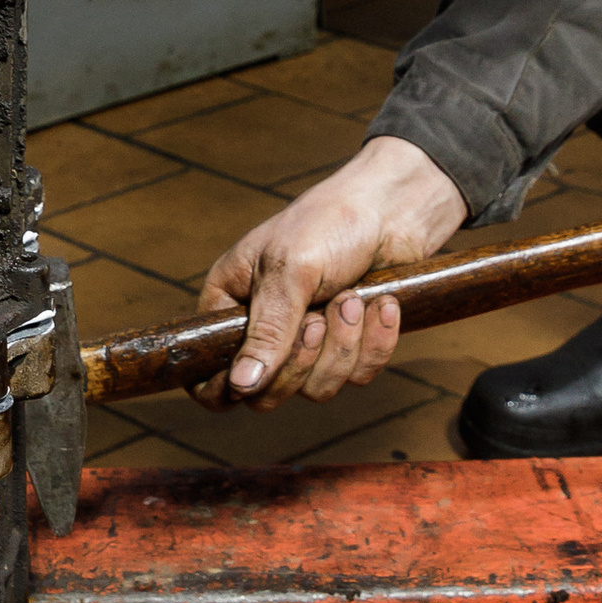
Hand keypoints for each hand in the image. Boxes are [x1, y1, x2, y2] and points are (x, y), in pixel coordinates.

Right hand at [194, 138, 467, 404]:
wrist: (393, 208)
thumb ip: (268, 330)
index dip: (226, 390)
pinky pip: (359, 375)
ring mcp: (308, 342)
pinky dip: (375, 342)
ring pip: (318, 388)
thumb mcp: (291, 270)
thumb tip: (241, 385)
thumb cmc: (329, 223)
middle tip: (319, 317)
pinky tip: (382, 304)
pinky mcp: (350, 344)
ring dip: (343, 345)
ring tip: (355, 298)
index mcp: (231, 305)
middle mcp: (264, 330)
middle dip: (302, 360)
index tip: (256, 380)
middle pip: (268, 394)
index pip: (207, 376)